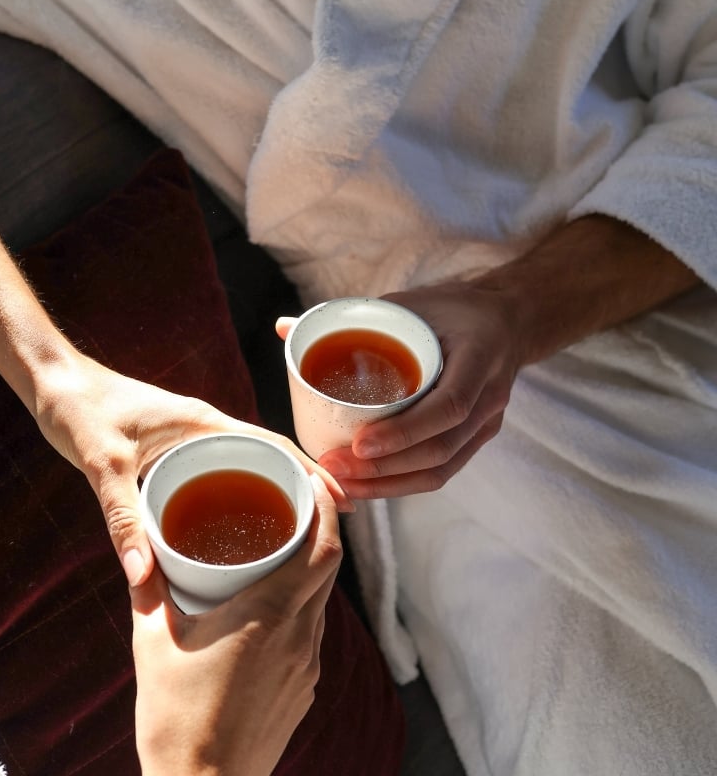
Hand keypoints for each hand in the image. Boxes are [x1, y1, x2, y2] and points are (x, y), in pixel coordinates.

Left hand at [31, 350, 351, 585]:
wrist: (57, 383)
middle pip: (270, 457)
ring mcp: (193, 437)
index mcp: (204, 424)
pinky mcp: (177, 448)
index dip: (312, 472)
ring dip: (274, 491)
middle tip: (330, 528)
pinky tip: (237, 526)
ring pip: (246, 467)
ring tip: (296, 533)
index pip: (274, 445)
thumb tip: (145, 580)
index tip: (342, 499)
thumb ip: (123, 520)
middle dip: (303, 487)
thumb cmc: (81, 412)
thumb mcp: (102, 465)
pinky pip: (220, 473)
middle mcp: (207, 428)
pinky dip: (239, 495)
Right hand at [131, 473, 341, 775]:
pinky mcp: (307, 685)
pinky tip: (272, 607)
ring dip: (312, 567)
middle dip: (322, 528)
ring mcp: (309, 662)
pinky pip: (315, 629)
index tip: (315, 483)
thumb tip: (139, 553)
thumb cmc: (175, 716)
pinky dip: (303, 604)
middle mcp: (300, 633)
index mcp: (270, 612)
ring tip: (282, 549)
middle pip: (330, 565)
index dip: (328, 509)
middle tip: (297, 503)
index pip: (323, 547)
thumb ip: (149, 589)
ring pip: (323, 597)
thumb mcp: (153, 643)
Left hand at [276, 216, 698, 498]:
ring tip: (343, 482)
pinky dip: (403, 483)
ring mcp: (486, 424)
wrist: (507, 321)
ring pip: (439, 469)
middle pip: (439, 449)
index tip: (359, 442)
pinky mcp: (476, 438)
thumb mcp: (408, 302)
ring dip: (389, 484)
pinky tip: (368, 486)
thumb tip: (282, 327)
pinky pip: (442, 470)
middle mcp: (490, 397)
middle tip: (333, 465)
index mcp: (479, 357)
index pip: (450, 407)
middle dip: (384, 467)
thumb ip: (351, 316)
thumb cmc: (452, 309)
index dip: (405, 431)